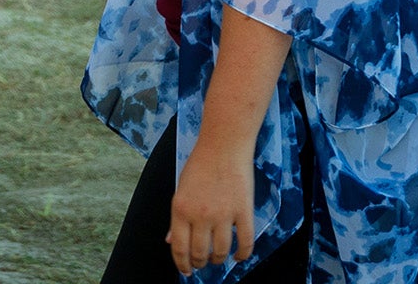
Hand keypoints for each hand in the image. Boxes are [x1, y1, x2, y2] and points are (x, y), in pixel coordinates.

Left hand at [170, 137, 255, 274]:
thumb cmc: (199, 165)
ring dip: (218, 259)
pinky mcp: (244, 212)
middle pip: (200, 253)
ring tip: (217, 258)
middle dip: (200, 263)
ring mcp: (224, 214)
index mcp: (180, 207)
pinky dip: (242, 255)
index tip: (185, 271)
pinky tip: (239, 257)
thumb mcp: (181, 189)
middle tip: (201, 264)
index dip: (182, 263)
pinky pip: (245, 243)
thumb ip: (177, 217)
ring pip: (221, 252)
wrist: (223, 146)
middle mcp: (200, 214)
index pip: (179, 246)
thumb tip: (171, 242)